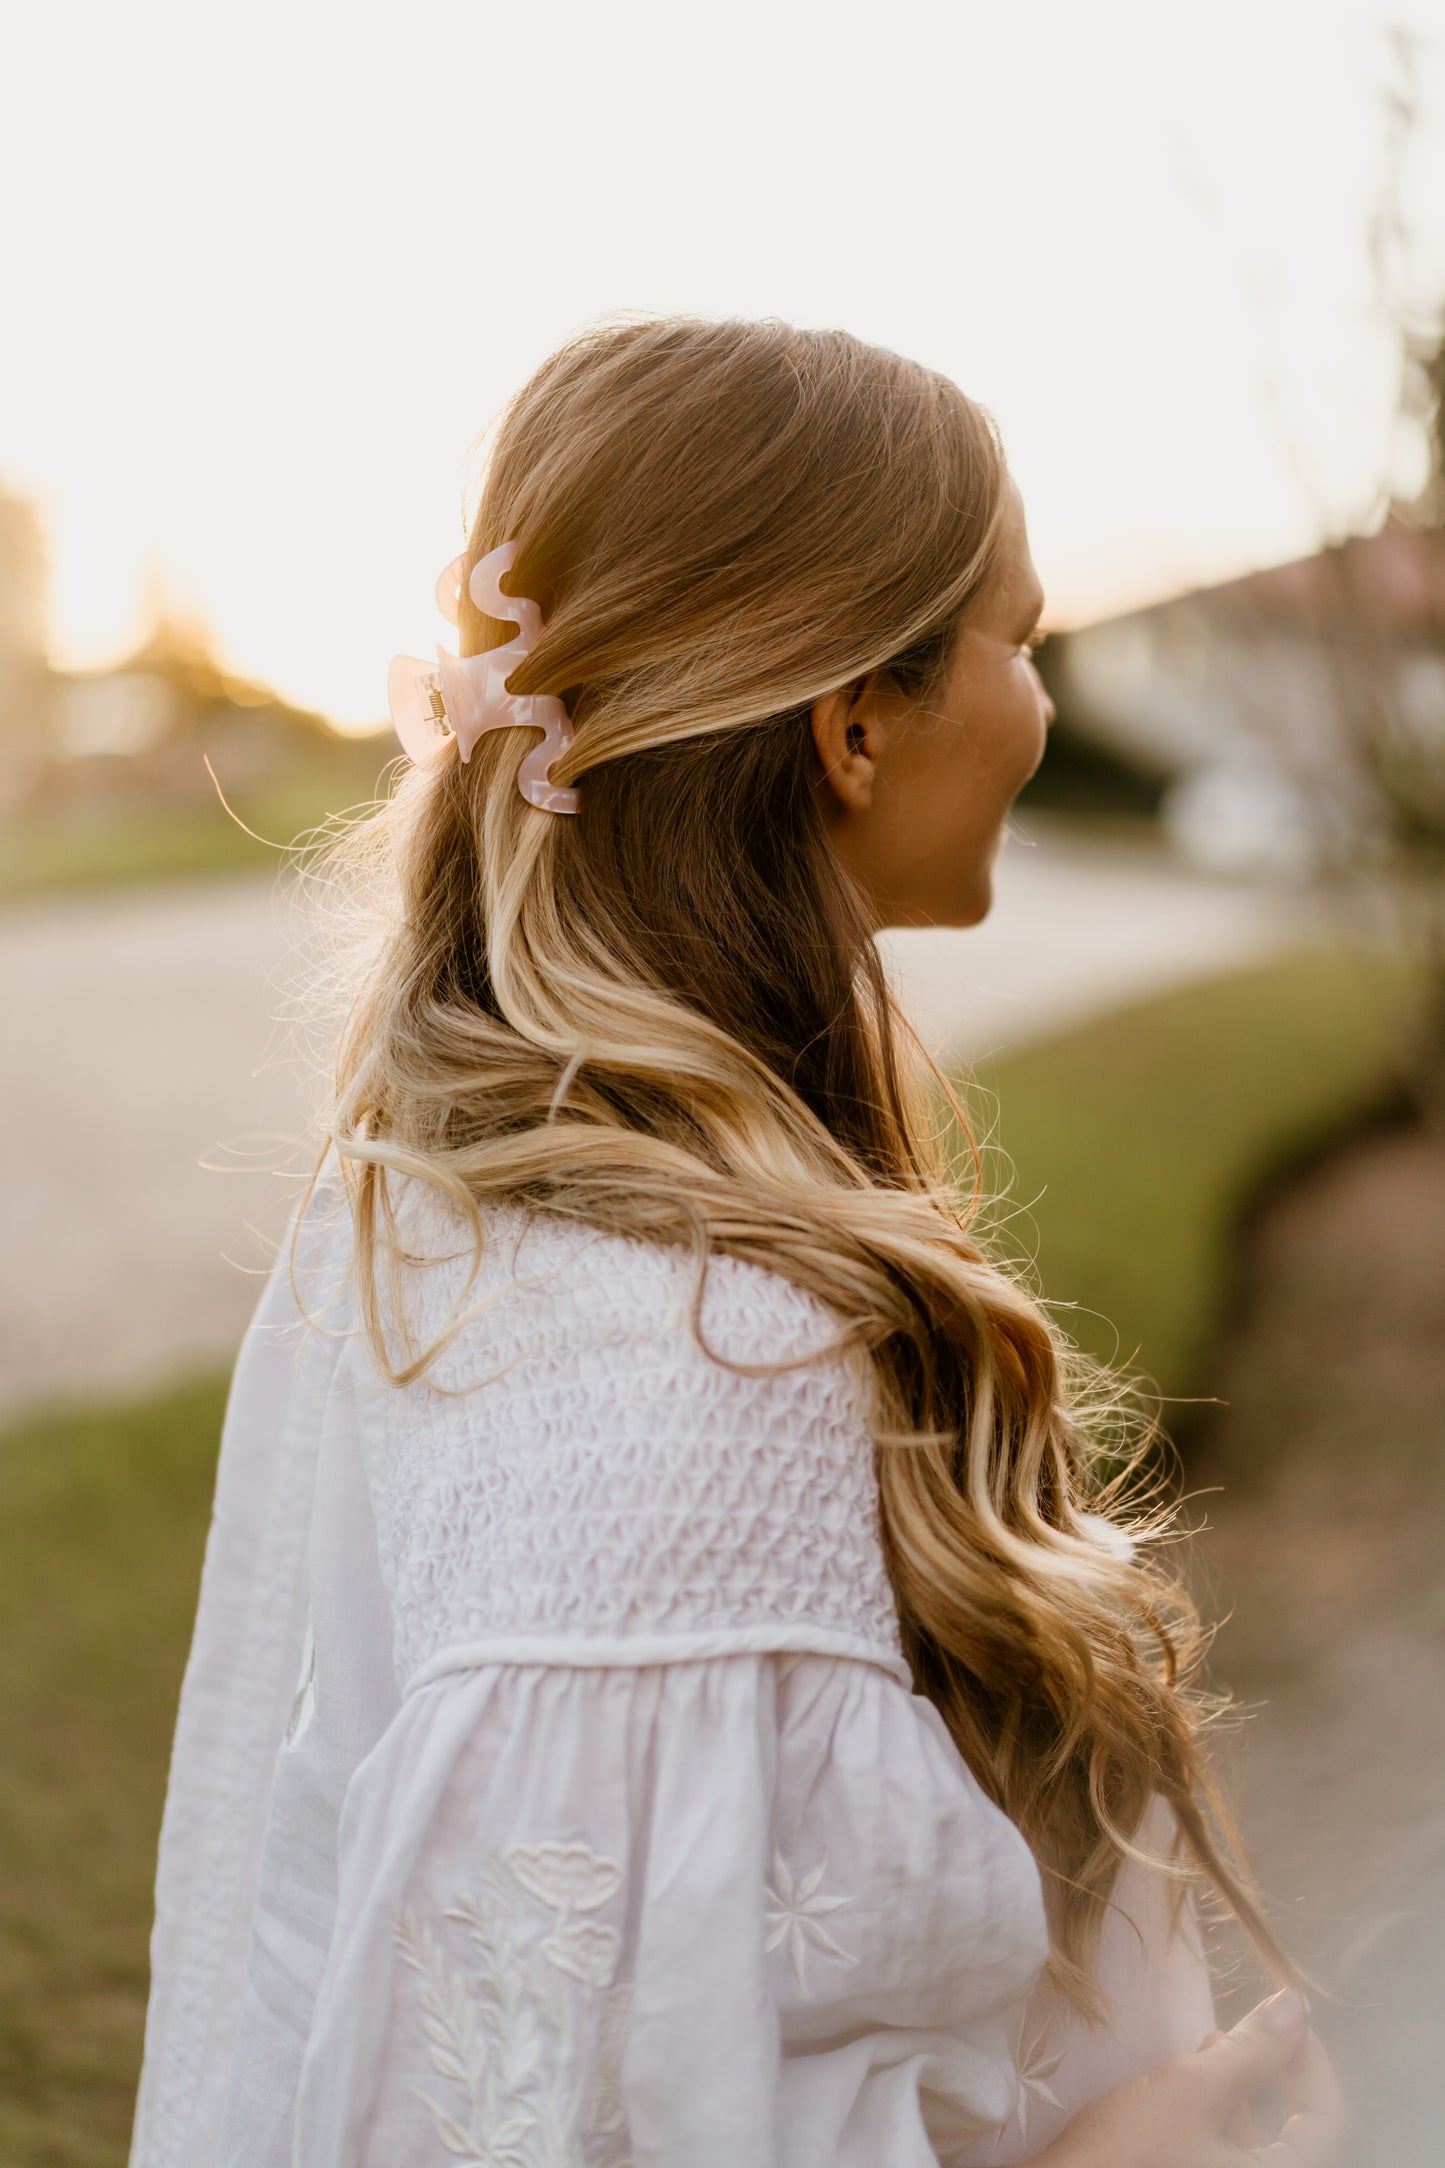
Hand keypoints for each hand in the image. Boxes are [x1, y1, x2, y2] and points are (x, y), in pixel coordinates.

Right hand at [1035, 1988, 1343, 2166]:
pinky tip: (1187, 2087)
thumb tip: (1295, 2008)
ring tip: (1208, 2046)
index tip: (1284, 2016)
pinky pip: (1223, 2156)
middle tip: (1243, 2027)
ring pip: (1256, 2145)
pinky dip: (1217, 2118)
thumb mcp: (1193, 2091)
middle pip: (1293, 2134)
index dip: (1310, 2062)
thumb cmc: (1130, 2151)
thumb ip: (1252, 2052)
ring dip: (1240, 2092)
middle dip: (1270, 2073)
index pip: (1327, 2121)